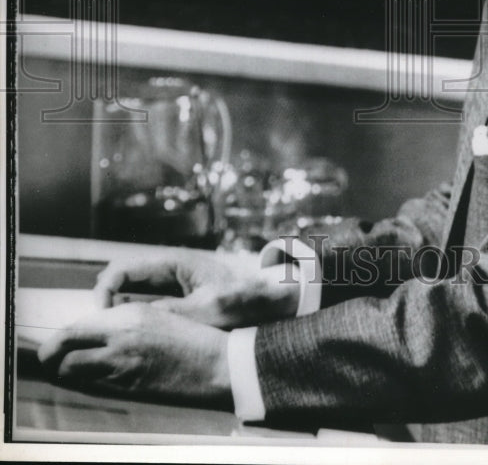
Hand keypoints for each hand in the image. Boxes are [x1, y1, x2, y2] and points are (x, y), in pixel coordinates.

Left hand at [38, 303, 230, 406]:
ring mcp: (122, 362)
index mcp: (128, 313)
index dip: (58, 338)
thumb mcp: (156, 316)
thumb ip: (124, 321)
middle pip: (64, 346)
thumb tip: (95, 330)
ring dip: (64, 371)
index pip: (77, 325)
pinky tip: (90, 380)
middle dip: (49, 356)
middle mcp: (120, 335)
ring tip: (65, 372)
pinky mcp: (129, 385)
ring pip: (72, 368)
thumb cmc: (191, 338)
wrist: (216, 363)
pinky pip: (94, 384)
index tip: (55, 344)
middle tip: (47, 361)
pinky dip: (85, 382)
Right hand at [94, 249, 299, 328]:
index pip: (123, 268)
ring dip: (120, 311)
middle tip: (101, 331)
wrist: (273, 301)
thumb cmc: (244, 299)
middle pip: (123, 279)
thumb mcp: (207, 309)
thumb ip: (170, 313)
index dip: (104, 290)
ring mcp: (174, 284)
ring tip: (112, 337)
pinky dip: (136, 317)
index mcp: (174, 262)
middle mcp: (170, 270)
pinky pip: (149, 305)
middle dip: (107, 302)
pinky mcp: (181, 299)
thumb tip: (135, 321)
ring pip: (134, 293)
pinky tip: (135, 338)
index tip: (100, 317)